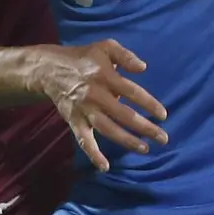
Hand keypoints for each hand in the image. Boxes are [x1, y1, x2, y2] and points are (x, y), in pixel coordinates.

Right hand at [30, 40, 167, 172]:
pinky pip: (83, 140)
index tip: (163, 115)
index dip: (149, 104)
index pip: (132, 92)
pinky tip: (105, 167)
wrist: (50, 69)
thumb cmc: (83, 57)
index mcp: (105, 76)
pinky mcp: (73, 121)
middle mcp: (95, 95)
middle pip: (123, 114)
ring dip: (126, 141)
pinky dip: (93, 154)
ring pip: (107, 129)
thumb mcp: (105, 47)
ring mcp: (84, 110)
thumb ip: (125, 55)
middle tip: (163, 138)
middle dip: (145, 128)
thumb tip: (143, 68)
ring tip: (144, 149)